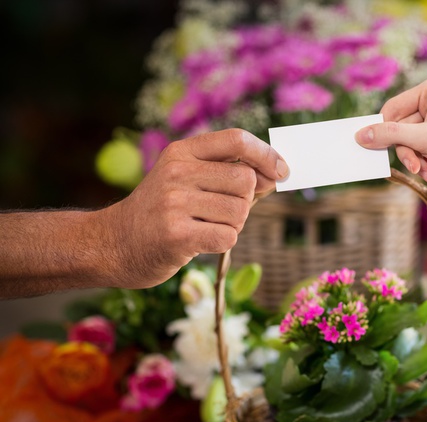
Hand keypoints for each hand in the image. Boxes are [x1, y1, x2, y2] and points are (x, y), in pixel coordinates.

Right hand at [100, 129, 288, 288]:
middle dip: (245, 201)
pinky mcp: (176, 234)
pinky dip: (223, 242)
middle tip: (221, 212)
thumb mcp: (185, 180)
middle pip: (246, 180)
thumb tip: (276, 173)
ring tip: (204, 226)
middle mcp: (177, 172)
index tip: (282, 171)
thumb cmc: (160, 213)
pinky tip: (199, 241)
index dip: (266, 154)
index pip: (236, 139)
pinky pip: (228, 236)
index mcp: (181, 152)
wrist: (111, 244)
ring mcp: (174, 203)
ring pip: (240, 212)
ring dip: (233, 225)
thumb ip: (226, 174)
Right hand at [355, 76, 426, 195]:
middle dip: (407, 151)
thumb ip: (390, 136)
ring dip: (414, 160)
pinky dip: (422, 164)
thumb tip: (360, 136)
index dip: (386, 131)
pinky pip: (416, 151)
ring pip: (405, 143)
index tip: (375, 149)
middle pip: (398, 128)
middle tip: (415, 165)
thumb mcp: (425, 140)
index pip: (392, 109)